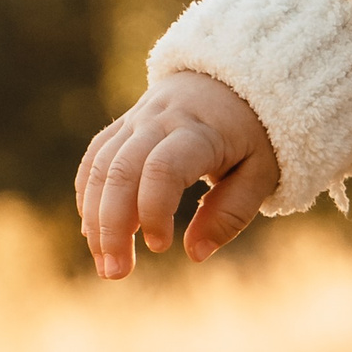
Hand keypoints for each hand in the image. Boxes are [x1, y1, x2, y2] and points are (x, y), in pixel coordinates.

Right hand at [76, 71, 280, 277]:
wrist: (235, 79)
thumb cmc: (256, 133)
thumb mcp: (262, 172)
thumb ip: (232, 213)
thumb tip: (195, 254)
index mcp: (201, 131)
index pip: (163, 169)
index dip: (153, 211)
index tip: (162, 246)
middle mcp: (161, 120)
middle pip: (121, 171)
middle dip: (112, 226)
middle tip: (116, 272)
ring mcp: (138, 120)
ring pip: (100, 167)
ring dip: (94, 218)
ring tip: (105, 261)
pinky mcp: (123, 126)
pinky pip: (95, 160)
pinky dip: (88, 197)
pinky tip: (94, 231)